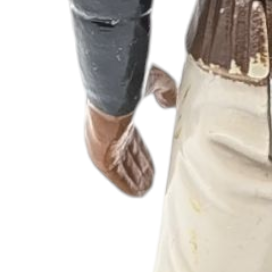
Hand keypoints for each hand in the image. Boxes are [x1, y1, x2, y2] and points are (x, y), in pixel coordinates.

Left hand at [83, 64, 177, 197]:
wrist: (113, 85)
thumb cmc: (128, 79)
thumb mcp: (153, 81)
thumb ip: (165, 90)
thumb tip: (171, 102)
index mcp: (117, 116)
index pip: (130, 139)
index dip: (140, 152)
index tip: (148, 164)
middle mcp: (108, 132)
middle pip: (126, 155)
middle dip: (137, 168)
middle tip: (149, 181)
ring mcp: (103, 144)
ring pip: (121, 167)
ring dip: (133, 179)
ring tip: (146, 190)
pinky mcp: (101, 154)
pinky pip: (116, 174)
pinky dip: (126, 184)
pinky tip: (138, 193)